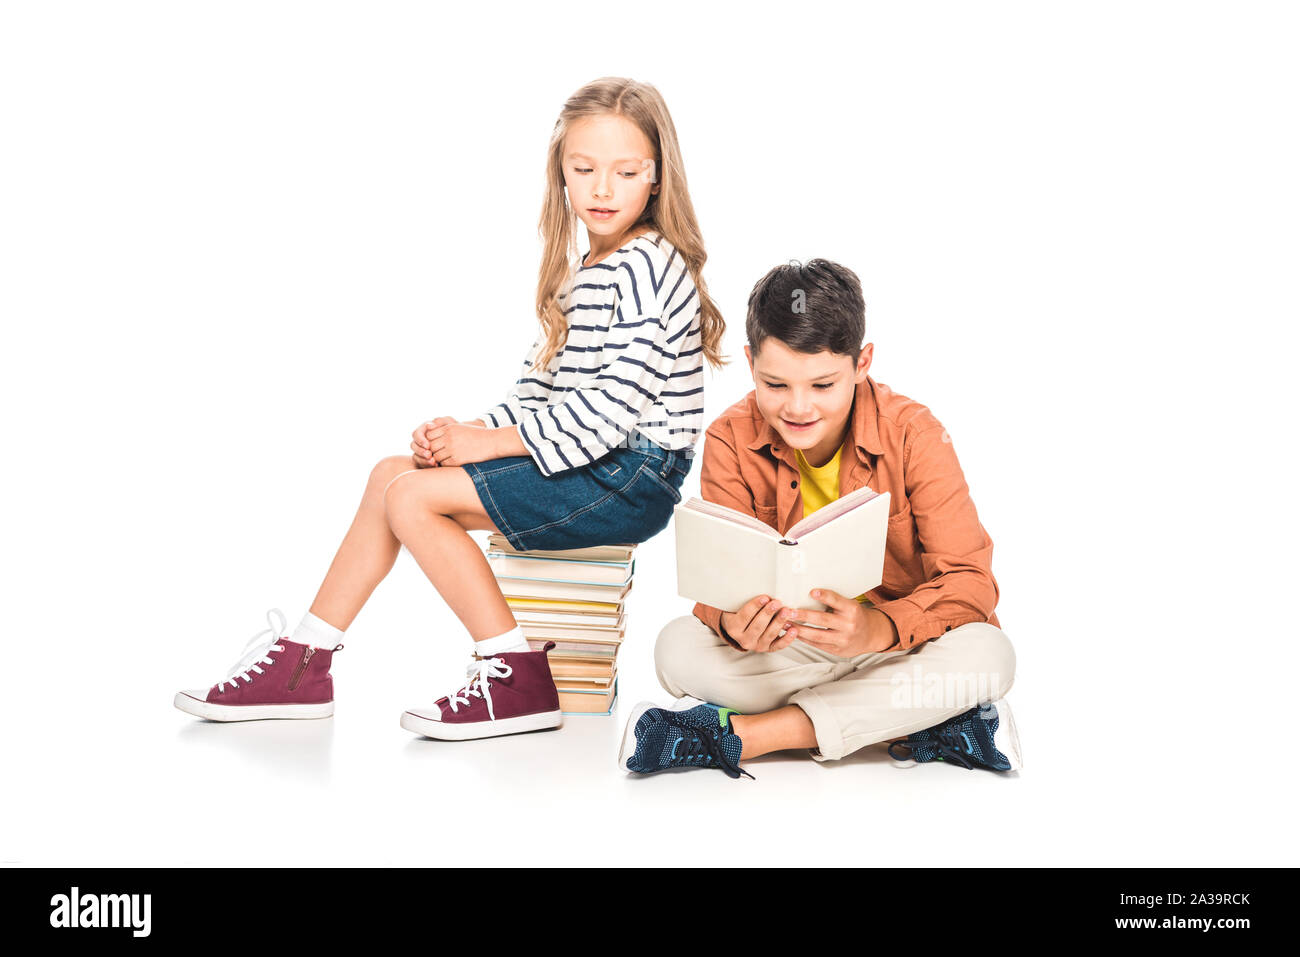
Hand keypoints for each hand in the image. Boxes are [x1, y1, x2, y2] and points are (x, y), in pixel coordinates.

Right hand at [411, 417, 457, 467]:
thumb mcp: (449, 423)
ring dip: (423, 459)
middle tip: (429, 455)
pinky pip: (421, 463)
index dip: (420, 440)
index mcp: (424, 430)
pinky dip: (427, 465)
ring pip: (415, 456)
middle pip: (413, 446)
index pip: (416, 434)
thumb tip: (429, 425)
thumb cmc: (455, 430)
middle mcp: (421, 440)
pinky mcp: (425, 459)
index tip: (428, 446)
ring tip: (433, 462)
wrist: (462, 441)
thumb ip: (440, 421)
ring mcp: (421, 450)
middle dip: (420, 451)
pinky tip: (436, 465)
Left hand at [426, 419, 498, 467]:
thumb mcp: (460, 428)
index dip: (430, 441)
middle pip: (431, 447)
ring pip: (436, 457)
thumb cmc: (477, 435)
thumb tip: (429, 436)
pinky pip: (444, 464)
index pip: (429, 435)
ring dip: (439, 459)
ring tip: (447, 458)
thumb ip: (445, 430)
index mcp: (449, 428)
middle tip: (439, 454)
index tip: (436, 444)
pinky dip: (446, 464)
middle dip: (433, 451)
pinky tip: (453, 462)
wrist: (493, 442)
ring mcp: (452, 449)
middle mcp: (449, 438)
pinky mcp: (457, 460)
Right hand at [719, 595, 799, 652]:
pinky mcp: (768, 649)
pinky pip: (779, 645)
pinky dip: (787, 638)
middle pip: (757, 626)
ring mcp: (757, 646)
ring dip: (779, 622)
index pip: (744, 616)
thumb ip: (745, 599)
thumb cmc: (741, 614)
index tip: (765, 597)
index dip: (755, 606)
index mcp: (733, 628)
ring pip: (769, 634)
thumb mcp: (737, 607)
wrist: (741, 630)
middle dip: (768, 613)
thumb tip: (761, 587)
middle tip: (777, 602)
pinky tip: (794, 630)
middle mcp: (744, 640)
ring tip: (787, 611)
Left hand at [780, 588, 899, 656]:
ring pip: (817, 635)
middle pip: (823, 620)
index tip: (811, 591)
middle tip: (789, 611)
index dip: (824, 596)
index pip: (837, 601)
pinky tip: (794, 633)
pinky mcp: (837, 650)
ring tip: (786, 624)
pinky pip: (817, 644)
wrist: (870, 635)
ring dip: (799, 630)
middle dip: (804, 616)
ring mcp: (842, 639)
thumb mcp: (849, 606)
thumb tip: (809, 593)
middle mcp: (848, 625)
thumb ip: (834, 602)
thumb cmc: (855, 616)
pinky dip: (804, 639)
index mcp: (852, 610)